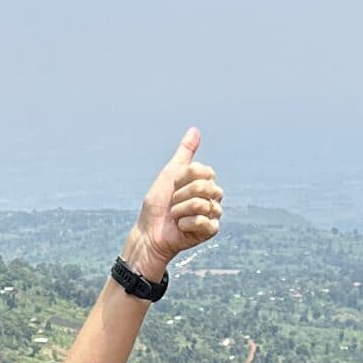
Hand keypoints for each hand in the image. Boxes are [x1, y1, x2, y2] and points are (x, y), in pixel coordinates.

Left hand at [129, 128, 222, 273]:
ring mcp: (212, 214)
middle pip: (204, 186)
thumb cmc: (158, 204)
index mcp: (204, 182)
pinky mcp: (211, 230)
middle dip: (181, 195)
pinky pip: (203, 221)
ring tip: (175, 216)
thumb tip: (195, 130)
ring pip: (201, 204)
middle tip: (173, 203)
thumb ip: (185, 152)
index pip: (203, 171)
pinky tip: (181, 227)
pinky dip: (186, 224)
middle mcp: (212, 197)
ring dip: (180, 210)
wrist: (149, 231)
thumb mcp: (170, 173)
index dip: (183, 178)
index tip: (173, 186)